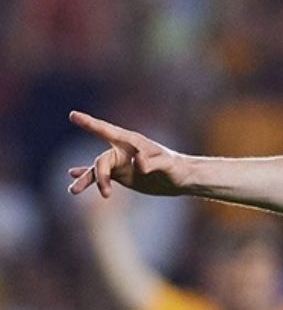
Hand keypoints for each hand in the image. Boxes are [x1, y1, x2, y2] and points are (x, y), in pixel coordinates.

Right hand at [66, 111, 189, 197]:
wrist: (182, 179)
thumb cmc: (177, 168)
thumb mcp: (168, 165)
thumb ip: (152, 163)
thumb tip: (136, 163)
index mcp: (132, 142)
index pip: (107, 131)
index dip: (90, 123)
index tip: (73, 115)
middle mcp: (123, 150)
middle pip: (102, 161)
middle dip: (100, 176)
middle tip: (107, 193)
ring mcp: (120, 163)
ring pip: (97, 170)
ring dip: (86, 180)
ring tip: (73, 191)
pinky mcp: (121, 175)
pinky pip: (101, 176)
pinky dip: (87, 177)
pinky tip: (73, 179)